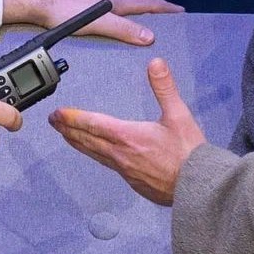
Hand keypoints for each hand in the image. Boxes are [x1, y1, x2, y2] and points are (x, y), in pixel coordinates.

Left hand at [1, 0, 182, 44]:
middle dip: (155, 11)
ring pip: (124, 8)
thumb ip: (124, 29)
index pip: (149, 3)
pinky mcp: (85, 6)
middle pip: (139, 4)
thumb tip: (149, 37)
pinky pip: (111, 13)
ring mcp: (97, 1)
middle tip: (169, 17)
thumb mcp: (99, 22)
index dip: (166, 8)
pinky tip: (115, 26)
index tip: (181, 11)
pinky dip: (121, 18)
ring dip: (138, 15)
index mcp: (117, 0)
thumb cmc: (65, 6)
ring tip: (146, 23)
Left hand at [48, 58, 204, 204]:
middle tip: (54, 122)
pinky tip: (98, 155)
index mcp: (129, 137)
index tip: (57, 113)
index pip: (93, 124)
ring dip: (79, 143)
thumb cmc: (190, 154)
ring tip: (67, 136)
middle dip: (68, 129)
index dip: (73, 117)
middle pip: (87, 141)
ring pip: (95, 155)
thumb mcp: (179, 115)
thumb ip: (165, 88)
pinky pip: (108, 166)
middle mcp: (122, 155)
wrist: (200, 189)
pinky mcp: (134, 182)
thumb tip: (155, 64)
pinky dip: (96, 156)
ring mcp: (126, 171)